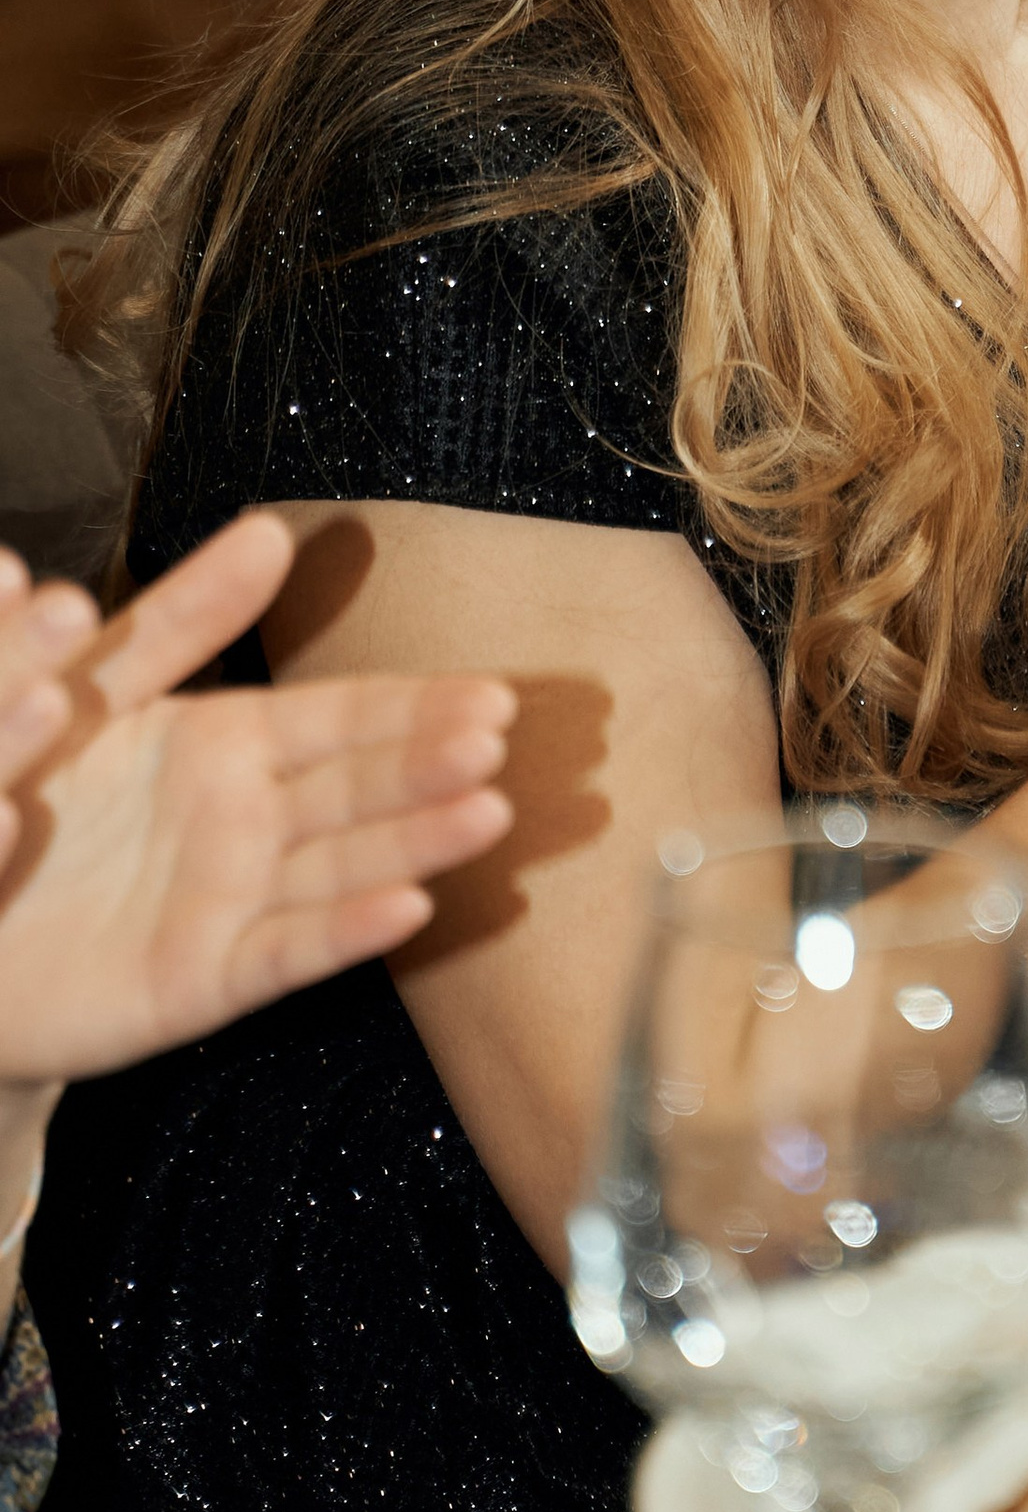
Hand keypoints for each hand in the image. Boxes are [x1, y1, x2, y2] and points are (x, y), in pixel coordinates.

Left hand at [0, 511, 516, 1085]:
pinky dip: (345, 934)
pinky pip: (281, 956)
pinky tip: (410, 906)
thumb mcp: (95, 683)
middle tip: (496, 740)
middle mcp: (247, 823)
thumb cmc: (22, 792)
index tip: (490, 692)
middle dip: (431, 762)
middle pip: (359, 787)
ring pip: (342, 866)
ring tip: (487, 811)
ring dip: (418, 840)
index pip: (345, 717)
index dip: (417, 705)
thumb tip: (272, 529)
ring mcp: (231, 903)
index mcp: (228, 745)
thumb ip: (184, 614)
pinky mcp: (198, 982)